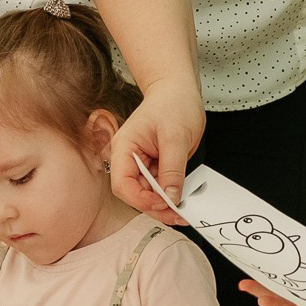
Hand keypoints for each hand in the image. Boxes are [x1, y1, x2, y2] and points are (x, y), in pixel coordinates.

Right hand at [110, 81, 205, 224]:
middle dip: (154, 206)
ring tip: (182, 212)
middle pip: (134, 193)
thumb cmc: (173, 103)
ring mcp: (141, 162)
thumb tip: (170, 197)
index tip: (163, 204)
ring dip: (163, 204)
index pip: (122, 184)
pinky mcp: (153, 165)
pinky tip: (181, 200)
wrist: (178, 89)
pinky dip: (169, 195)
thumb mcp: (176, 137)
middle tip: (177, 215)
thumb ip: (172, 169)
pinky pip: (158, 186)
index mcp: (124, 148)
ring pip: (147, 193)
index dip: (141, 199)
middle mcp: (128, 157)